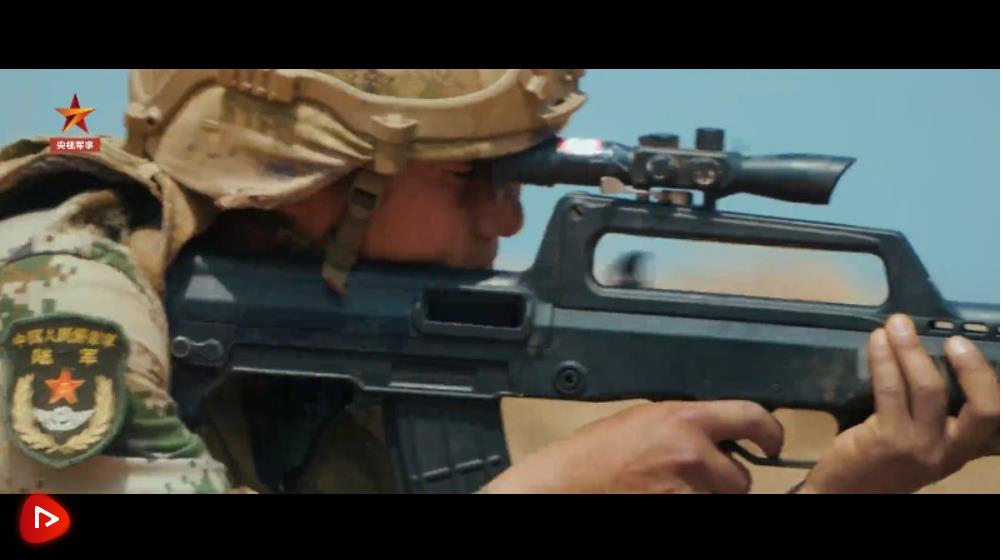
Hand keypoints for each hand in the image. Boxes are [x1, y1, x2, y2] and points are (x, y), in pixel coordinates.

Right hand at [481, 400, 783, 493]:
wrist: (563, 487)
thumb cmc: (589, 457)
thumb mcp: (639, 420)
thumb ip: (681, 423)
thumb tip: (712, 430)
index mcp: (684, 419)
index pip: (752, 417)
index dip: (770, 432)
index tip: (773, 441)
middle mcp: (693, 454)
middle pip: (740, 476)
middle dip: (722, 481)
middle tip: (688, 480)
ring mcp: (688, 490)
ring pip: (724, 500)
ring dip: (705, 498)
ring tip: (666, 490)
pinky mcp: (680, 510)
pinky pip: (702, 509)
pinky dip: (689, 506)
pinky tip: (659, 498)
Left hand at [799, 314, 999, 493]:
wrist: (847, 494)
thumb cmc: (885, 463)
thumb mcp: (924, 446)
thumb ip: (941, 418)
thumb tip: (944, 365)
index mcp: (963, 450)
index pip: (995, 418)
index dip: (993, 383)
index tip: (978, 349)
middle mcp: (951, 451)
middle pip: (984, 409)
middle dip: (974, 369)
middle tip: (955, 339)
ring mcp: (920, 447)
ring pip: (929, 388)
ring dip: (912, 349)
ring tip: (898, 324)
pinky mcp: (887, 439)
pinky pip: (890, 389)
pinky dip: (884, 359)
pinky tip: (878, 341)